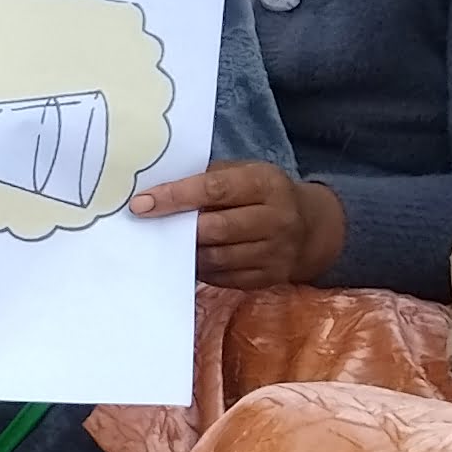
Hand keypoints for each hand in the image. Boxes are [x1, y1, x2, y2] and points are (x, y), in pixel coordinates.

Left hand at [128, 161, 345, 288]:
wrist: (311, 228)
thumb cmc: (262, 194)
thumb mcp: (245, 173)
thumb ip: (207, 177)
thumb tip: (157, 188)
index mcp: (266, 184)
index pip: (214, 188)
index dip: (175, 196)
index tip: (141, 204)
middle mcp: (276, 219)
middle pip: (215, 228)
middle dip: (176, 228)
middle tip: (146, 226)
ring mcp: (275, 252)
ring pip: (217, 258)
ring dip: (185, 252)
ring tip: (164, 243)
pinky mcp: (270, 278)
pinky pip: (224, 277)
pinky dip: (201, 269)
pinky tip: (188, 258)